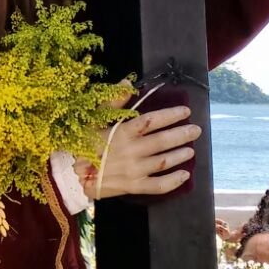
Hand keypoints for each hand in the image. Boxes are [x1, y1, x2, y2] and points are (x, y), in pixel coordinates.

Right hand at [75, 106, 199, 198]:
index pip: (152, 121)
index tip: (185, 111)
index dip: (171, 115)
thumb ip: (113, 102)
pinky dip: (173, 181)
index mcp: (122, 132)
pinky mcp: (133, 186)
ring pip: (163, 161)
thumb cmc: (83, 143)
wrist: (73, 175)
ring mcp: (134, 170)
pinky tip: (185, 174)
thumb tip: (128, 82)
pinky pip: (158, 185)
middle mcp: (131, 151)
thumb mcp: (94, 119)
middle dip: (182, 134)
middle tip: (196, 130)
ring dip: (180, 154)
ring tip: (191, 149)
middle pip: (163, 141)